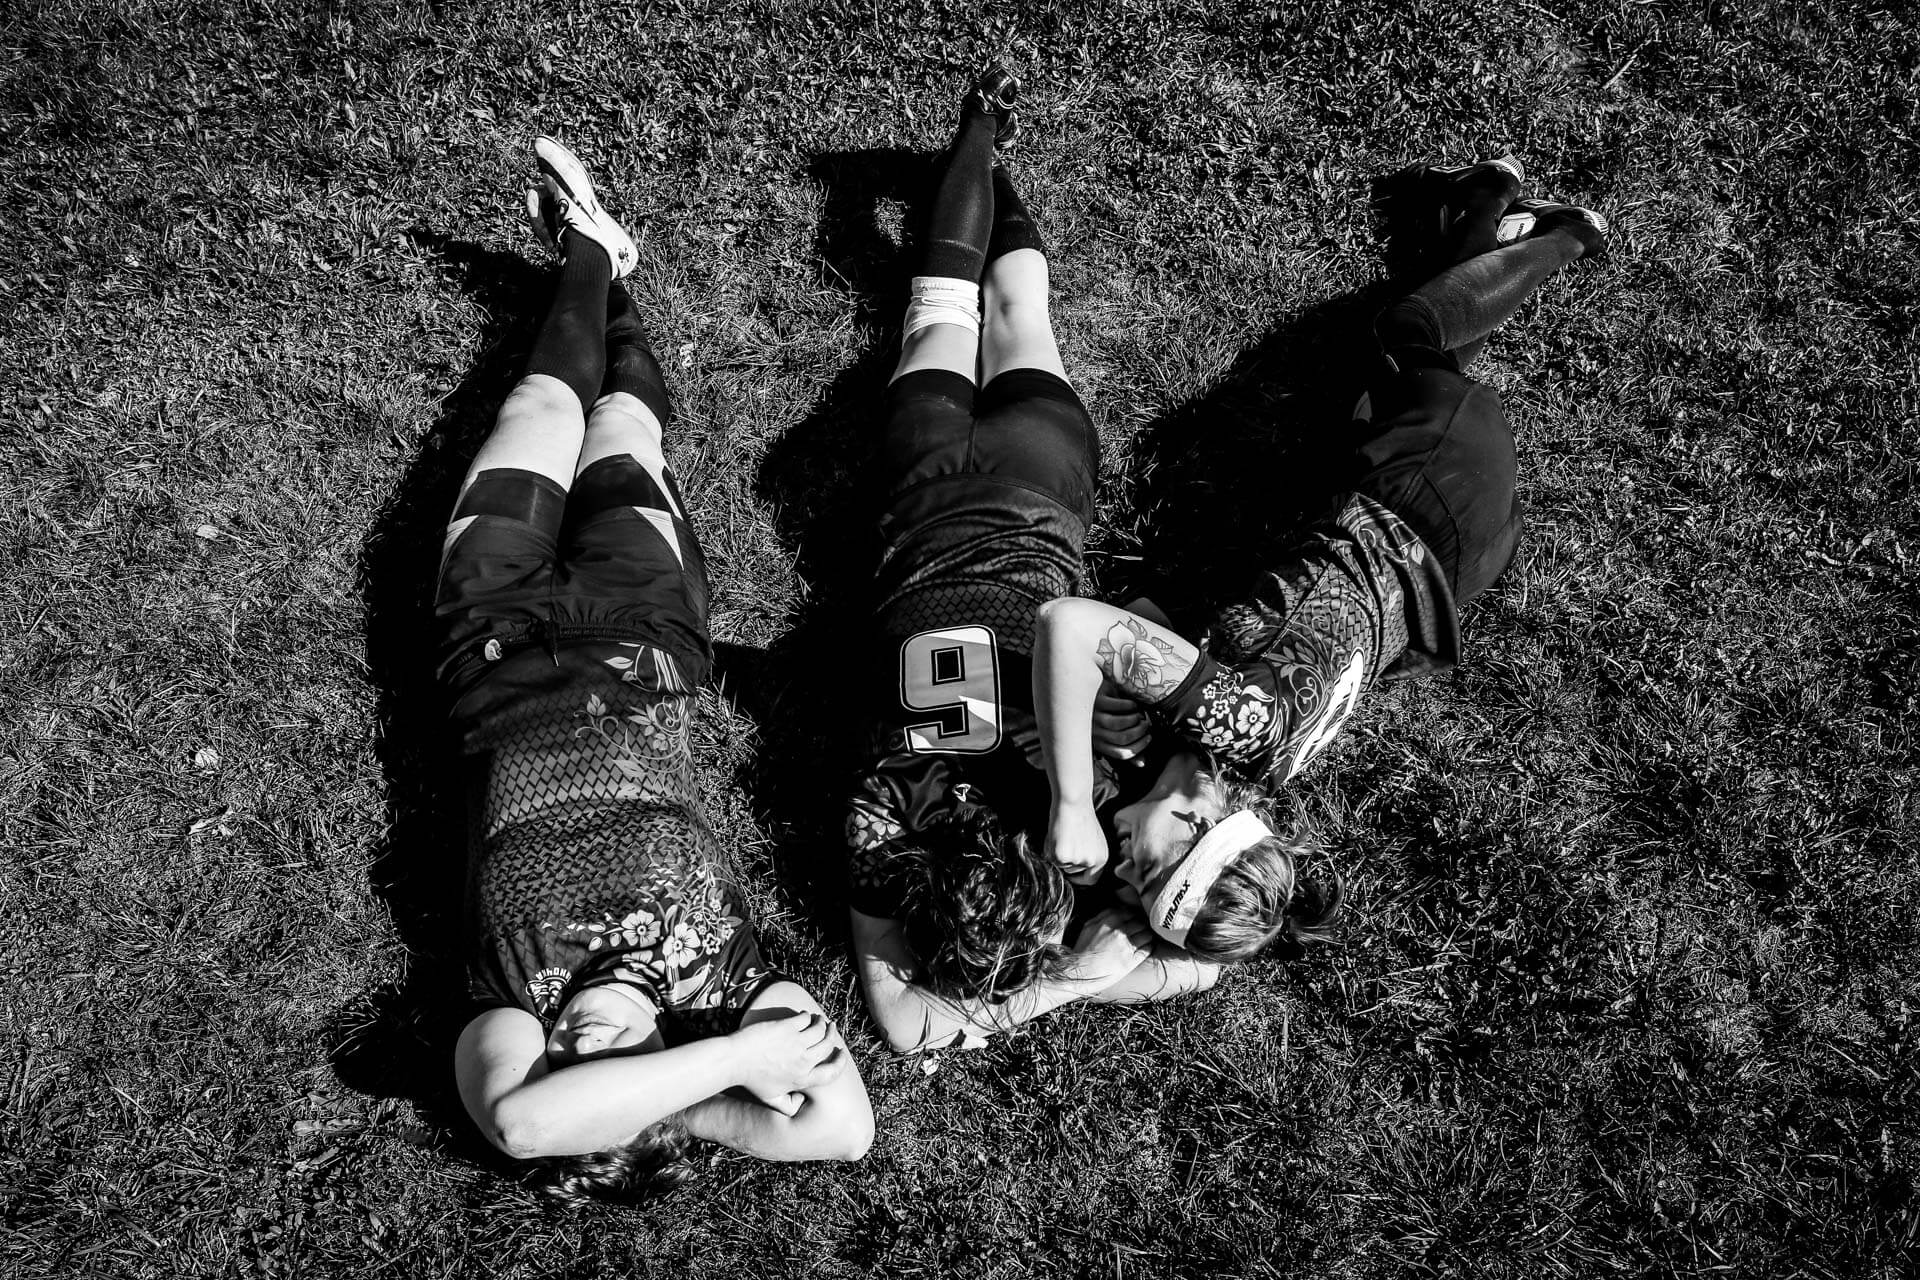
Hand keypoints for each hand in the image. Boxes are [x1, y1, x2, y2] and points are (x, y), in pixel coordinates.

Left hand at [729, 1012, 844, 1108]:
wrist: (734, 1060)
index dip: (840, 1063)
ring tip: (820, 1020)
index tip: (841, 1054)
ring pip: (820, 1029)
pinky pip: (806, 1018)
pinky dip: (808, 1016)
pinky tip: (805, 1016)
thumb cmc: (751, 1080)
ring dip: (822, 1024)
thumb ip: (787, 1107)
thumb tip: (801, 1106)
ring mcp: (796, 1043)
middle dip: (832, 1036)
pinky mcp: (787, 1027)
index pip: (831, 1072)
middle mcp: (803, 1061)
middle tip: (831, 1029)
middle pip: (828, 1046)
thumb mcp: (770, 1099)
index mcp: (802, 1079)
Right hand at [1046, 801, 1109, 885]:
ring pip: (1061, 865)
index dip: (1079, 878)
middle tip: (1065, 841)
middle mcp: (1091, 862)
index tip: (1071, 874)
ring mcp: (1076, 860)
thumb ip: (1088, 855)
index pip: (1091, 880)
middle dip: (1066, 861)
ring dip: (1058, 854)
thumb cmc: (1081, 816)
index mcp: (1102, 858)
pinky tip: (1055, 835)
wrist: (1073, 802)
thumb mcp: (1093, 840)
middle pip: (1072, 872)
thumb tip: (1076, 870)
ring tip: (1062, 835)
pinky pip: (1050, 858)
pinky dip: (1049, 848)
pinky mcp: (1062, 856)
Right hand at [1061, 907, 1154, 989]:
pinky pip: (1147, 949)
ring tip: (1143, 941)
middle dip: (1141, 927)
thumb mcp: (1089, 926)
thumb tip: (1118, 909)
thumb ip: (1104, 915)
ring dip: (1146, 937)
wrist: (1079, 971)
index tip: (1132, 922)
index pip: (1131, 912)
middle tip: (1139, 932)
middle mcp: (1120, 931)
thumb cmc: (1082, 949)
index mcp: (1109, 920)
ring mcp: (1126, 946)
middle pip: (1141, 923)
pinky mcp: (1130, 961)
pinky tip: (1144, 949)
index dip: (1133, 917)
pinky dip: (1148, 947)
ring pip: (1147, 935)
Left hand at [1091, 682, 1150, 760]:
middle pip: (1122, 738)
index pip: (1120, 754)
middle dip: (1139, 733)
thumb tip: (1142, 763)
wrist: (1085, 694)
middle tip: (1147, 725)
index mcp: (1099, 744)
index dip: (1139, 748)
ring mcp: (1095, 716)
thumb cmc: (1102, 717)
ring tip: (1140, 716)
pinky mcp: (1098, 700)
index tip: (1148, 738)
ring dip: (1135, 720)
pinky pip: (1117, 705)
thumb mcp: (1110, 735)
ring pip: (1118, 723)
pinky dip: (1130, 706)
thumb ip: (1126, 748)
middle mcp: (1095, 732)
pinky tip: (1133, 705)